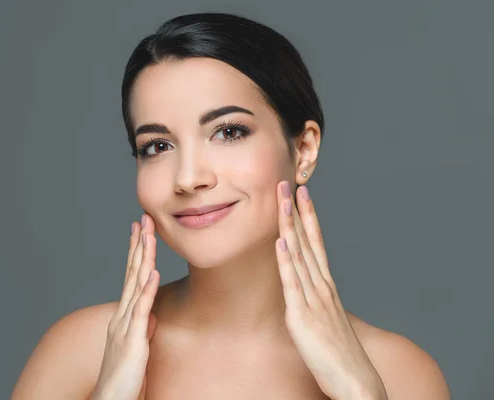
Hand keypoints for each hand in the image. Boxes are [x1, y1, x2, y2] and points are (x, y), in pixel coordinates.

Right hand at [92, 214, 159, 399]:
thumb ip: (141, 328)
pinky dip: (147, 290)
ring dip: (143, 258)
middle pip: (131, 273)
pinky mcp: (132, 341)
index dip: (136, 253)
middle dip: (139, 245)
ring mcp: (125, 326)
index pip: (130, 276)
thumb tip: (150, 314)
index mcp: (123, 316)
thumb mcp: (136, 347)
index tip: (141, 231)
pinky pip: (140, 311)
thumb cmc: (123, 377)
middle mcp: (121, 316)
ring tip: (148, 234)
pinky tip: (152, 272)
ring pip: (135, 285)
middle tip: (143, 219)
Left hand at [275, 181, 387, 399]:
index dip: (308, 217)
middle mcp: (322, 287)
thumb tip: (304, 289)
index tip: (302, 195)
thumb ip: (315, 300)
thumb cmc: (340, 353)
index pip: (317, 243)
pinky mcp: (302, 317)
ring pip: (299, 255)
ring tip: (282, 200)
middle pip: (307, 241)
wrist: (355, 380)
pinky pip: (293, 285)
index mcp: (326, 286)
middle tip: (287, 184)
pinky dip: (287, 262)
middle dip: (296, 212)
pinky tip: (281, 242)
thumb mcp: (326, 319)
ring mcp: (313, 300)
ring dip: (289, 226)